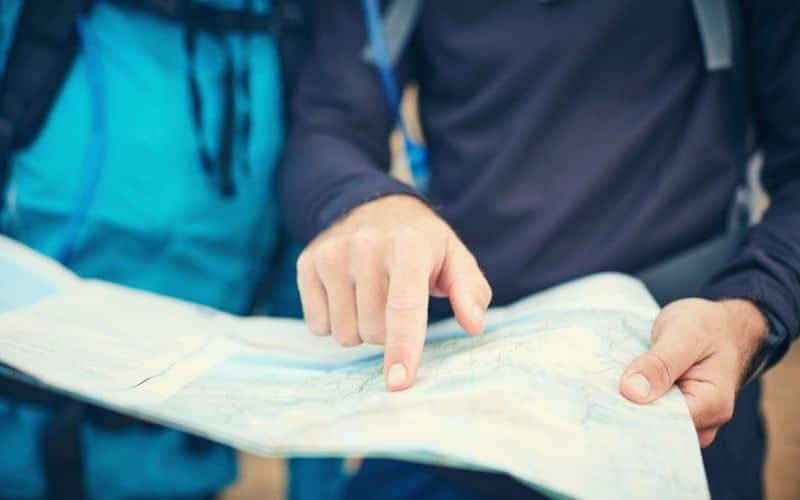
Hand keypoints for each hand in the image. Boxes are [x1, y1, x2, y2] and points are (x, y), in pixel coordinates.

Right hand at [296, 195, 491, 390]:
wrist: (375, 206)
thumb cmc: (422, 244)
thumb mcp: (455, 258)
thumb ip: (470, 292)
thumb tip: (473, 325)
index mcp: (406, 246)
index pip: (404, 307)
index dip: (403, 348)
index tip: (399, 382)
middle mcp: (364, 246)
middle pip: (373, 331)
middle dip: (387, 333)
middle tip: (394, 303)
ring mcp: (331, 254)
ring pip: (344, 333)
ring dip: (360, 329)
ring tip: (371, 297)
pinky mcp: (307, 263)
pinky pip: (318, 325)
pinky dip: (334, 321)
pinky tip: (347, 294)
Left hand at [619, 298, 767, 446]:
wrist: (720, 325)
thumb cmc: (707, 326)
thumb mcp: (683, 334)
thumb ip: (660, 363)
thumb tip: (632, 392)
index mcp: (712, 405)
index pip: (665, 424)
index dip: (634, 412)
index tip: (606, 396)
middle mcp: (703, 423)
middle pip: (655, 429)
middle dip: (627, 410)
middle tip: (601, 386)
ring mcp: (689, 422)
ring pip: (648, 424)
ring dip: (626, 406)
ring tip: (606, 383)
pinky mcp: (673, 414)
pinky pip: (648, 415)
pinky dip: (631, 402)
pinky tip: (615, 387)